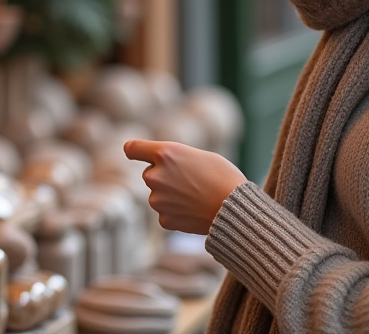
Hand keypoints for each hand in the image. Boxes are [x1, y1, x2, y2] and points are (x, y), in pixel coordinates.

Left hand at [124, 139, 248, 234]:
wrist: (236, 210)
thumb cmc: (224, 177)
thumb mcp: (199, 156)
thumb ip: (176, 159)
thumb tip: (164, 168)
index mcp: (165, 153)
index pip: (133, 149)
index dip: (134, 151)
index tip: (134, 154)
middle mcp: (156, 175)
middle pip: (150, 174)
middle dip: (164, 176)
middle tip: (190, 181)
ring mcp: (157, 199)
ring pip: (158, 195)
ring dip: (170, 196)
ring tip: (196, 197)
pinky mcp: (164, 220)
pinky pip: (165, 213)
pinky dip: (176, 212)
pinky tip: (194, 210)